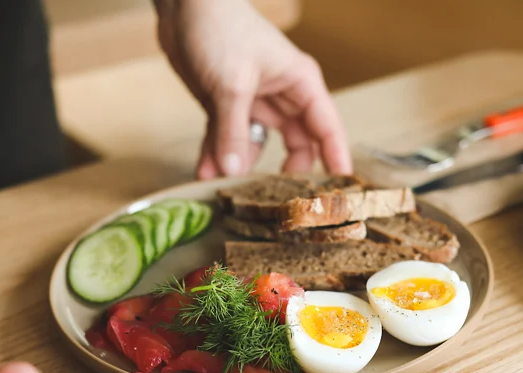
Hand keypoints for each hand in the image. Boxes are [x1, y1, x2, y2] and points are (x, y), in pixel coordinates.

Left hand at [155, 0, 351, 178]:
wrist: (183, 6)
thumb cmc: (221, 27)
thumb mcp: (231, 84)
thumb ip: (233, 132)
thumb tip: (235, 172)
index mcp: (299, 83)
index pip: (327, 128)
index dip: (335, 160)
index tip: (339, 192)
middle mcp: (281, 96)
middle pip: (296, 145)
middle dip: (285, 174)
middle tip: (280, 203)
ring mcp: (253, 103)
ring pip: (257, 147)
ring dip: (241, 166)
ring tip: (227, 187)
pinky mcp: (225, 107)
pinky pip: (226, 140)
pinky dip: (216, 155)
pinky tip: (204, 173)